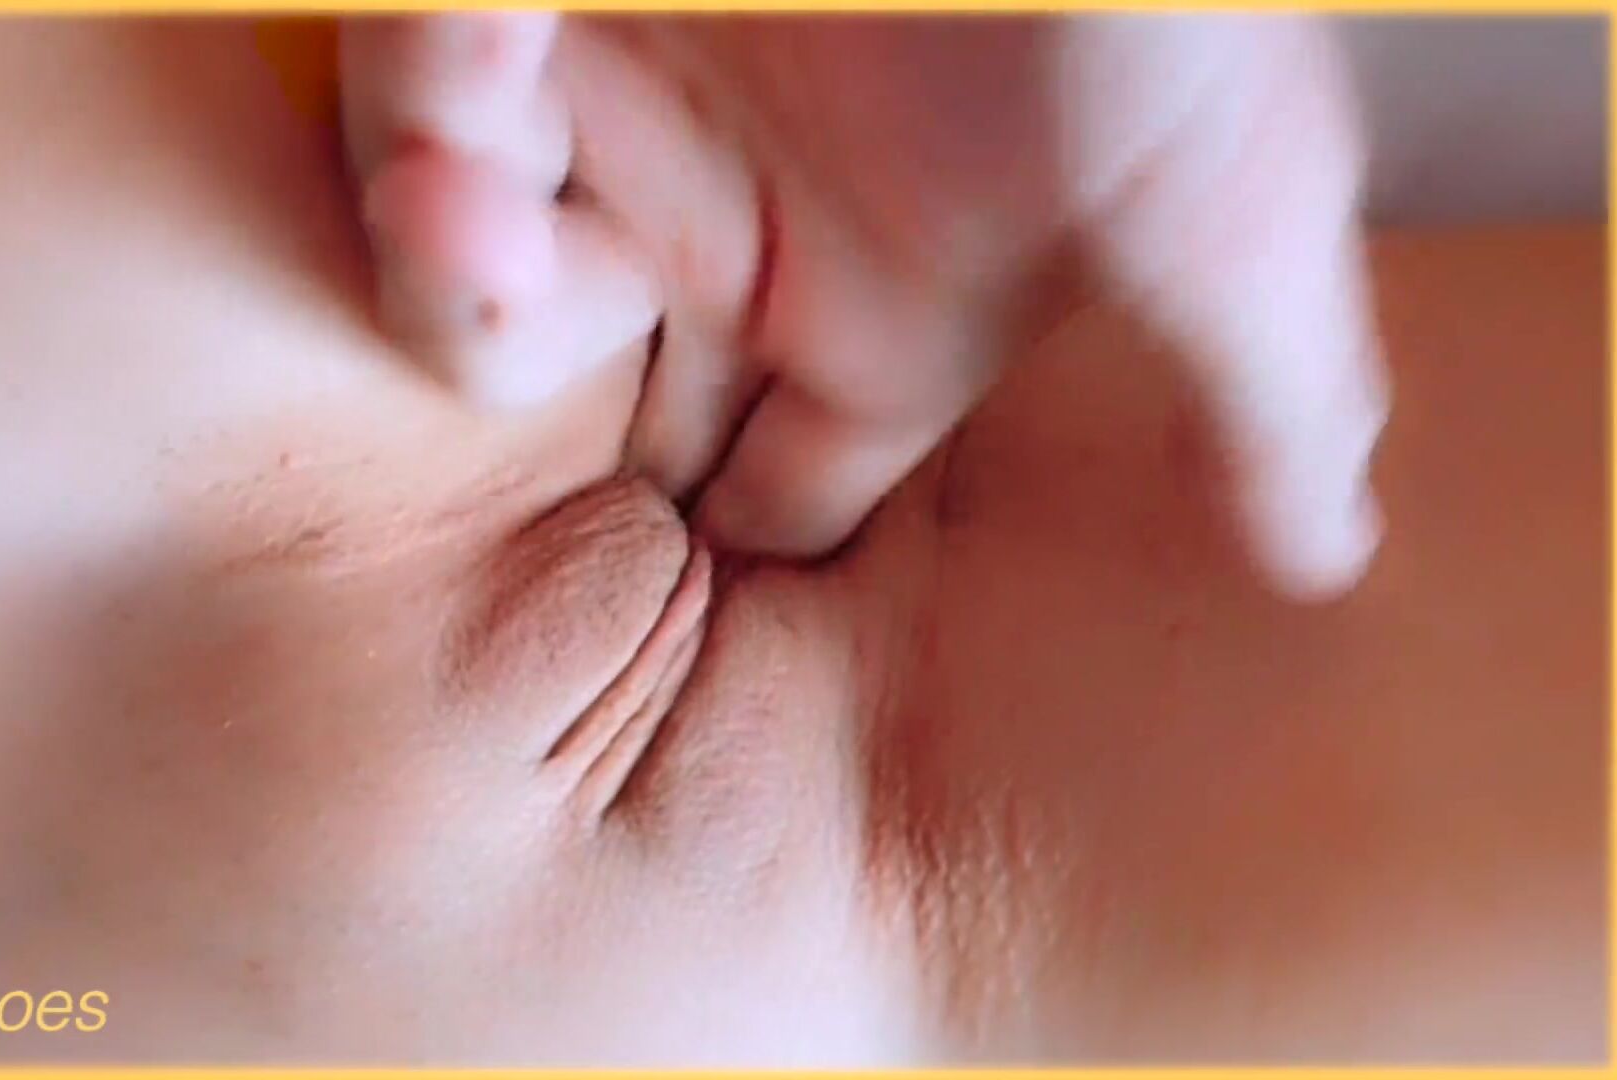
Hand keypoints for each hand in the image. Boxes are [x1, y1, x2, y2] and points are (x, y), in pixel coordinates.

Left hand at [337, 14, 1389, 597]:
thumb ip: (1264, 396)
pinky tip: (475, 51)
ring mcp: (645, 107)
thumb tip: (1332, 560)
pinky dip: (427, 71)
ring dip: (444, 229)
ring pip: (463, 234)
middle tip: (507, 294)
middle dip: (508, 347)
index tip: (656, 580)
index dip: (715, 541)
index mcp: (874, 314)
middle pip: (558, 365)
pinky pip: (434, 62)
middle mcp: (742, 227)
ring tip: (455, 191)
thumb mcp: (1232, 212)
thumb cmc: (1154, 10)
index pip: (765, 491)